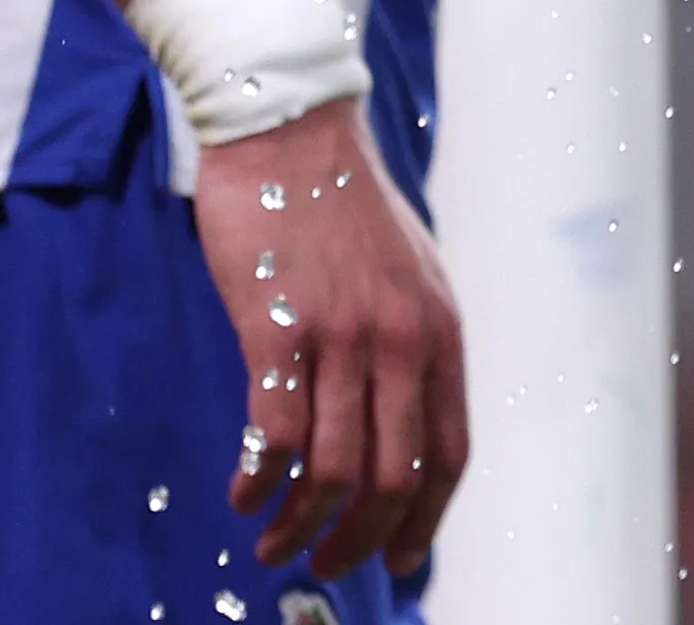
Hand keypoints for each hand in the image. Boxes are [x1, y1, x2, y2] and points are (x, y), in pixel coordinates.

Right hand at [198, 97, 468, 581]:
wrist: (292, 131)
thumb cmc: (341, 205)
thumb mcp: (408, 273)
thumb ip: (411, 342)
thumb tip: (399, 421)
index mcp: (441, 331)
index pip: (449, 453)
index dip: (424, 520)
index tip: (398, 561)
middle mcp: (403, 340)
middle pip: (392, 477)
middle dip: (358, 539)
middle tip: (322, 563)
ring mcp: (343, 336)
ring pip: (332, 470)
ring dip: (299, 523)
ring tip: (272, 541)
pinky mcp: (279, 329)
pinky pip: (275, 436)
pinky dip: (259, 481)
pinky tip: (244, 493)